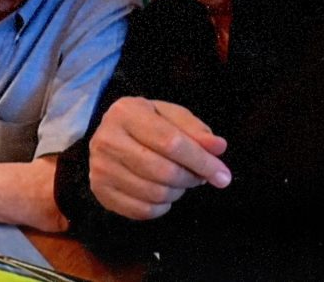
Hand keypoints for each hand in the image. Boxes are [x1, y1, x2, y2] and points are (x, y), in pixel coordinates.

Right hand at [88, 97, 230, 220]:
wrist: (109, 136)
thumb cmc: (145, 123)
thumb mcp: (170, 116)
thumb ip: (195, 130)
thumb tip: (217, 147)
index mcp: (126, 112)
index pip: (171, 143)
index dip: (202, 161)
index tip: (223, 175)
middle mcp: (107, 139)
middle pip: (164, 171)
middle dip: (191, 178)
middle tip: (198, 177)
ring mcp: (100, 167)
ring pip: (154, 193)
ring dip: (177, 192)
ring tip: (178, 181)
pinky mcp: (100, 190)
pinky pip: (142, 210)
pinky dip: (161, 206)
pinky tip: (161, 191)